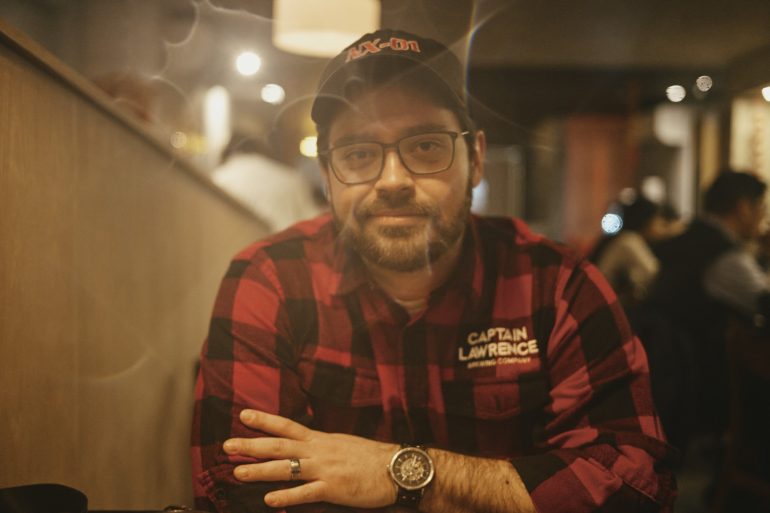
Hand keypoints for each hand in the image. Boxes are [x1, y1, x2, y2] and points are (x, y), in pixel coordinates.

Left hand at [224, 409, 398, 508]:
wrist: (396, 467)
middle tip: (227, 444)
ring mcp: (325, 469)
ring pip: (286, 468)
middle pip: (279, 446)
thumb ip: (321, 447)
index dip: (265, 420)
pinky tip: (269, 500)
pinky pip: (306, 493)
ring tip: (238, 473)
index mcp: (321, 439)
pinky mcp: (333, 488)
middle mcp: (319, 451)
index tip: (243, 415)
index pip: (287, 426)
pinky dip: (286, 496)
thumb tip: (303, 448)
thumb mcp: (343, 444)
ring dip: (260, 470)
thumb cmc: (371, 458)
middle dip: (251, 445)